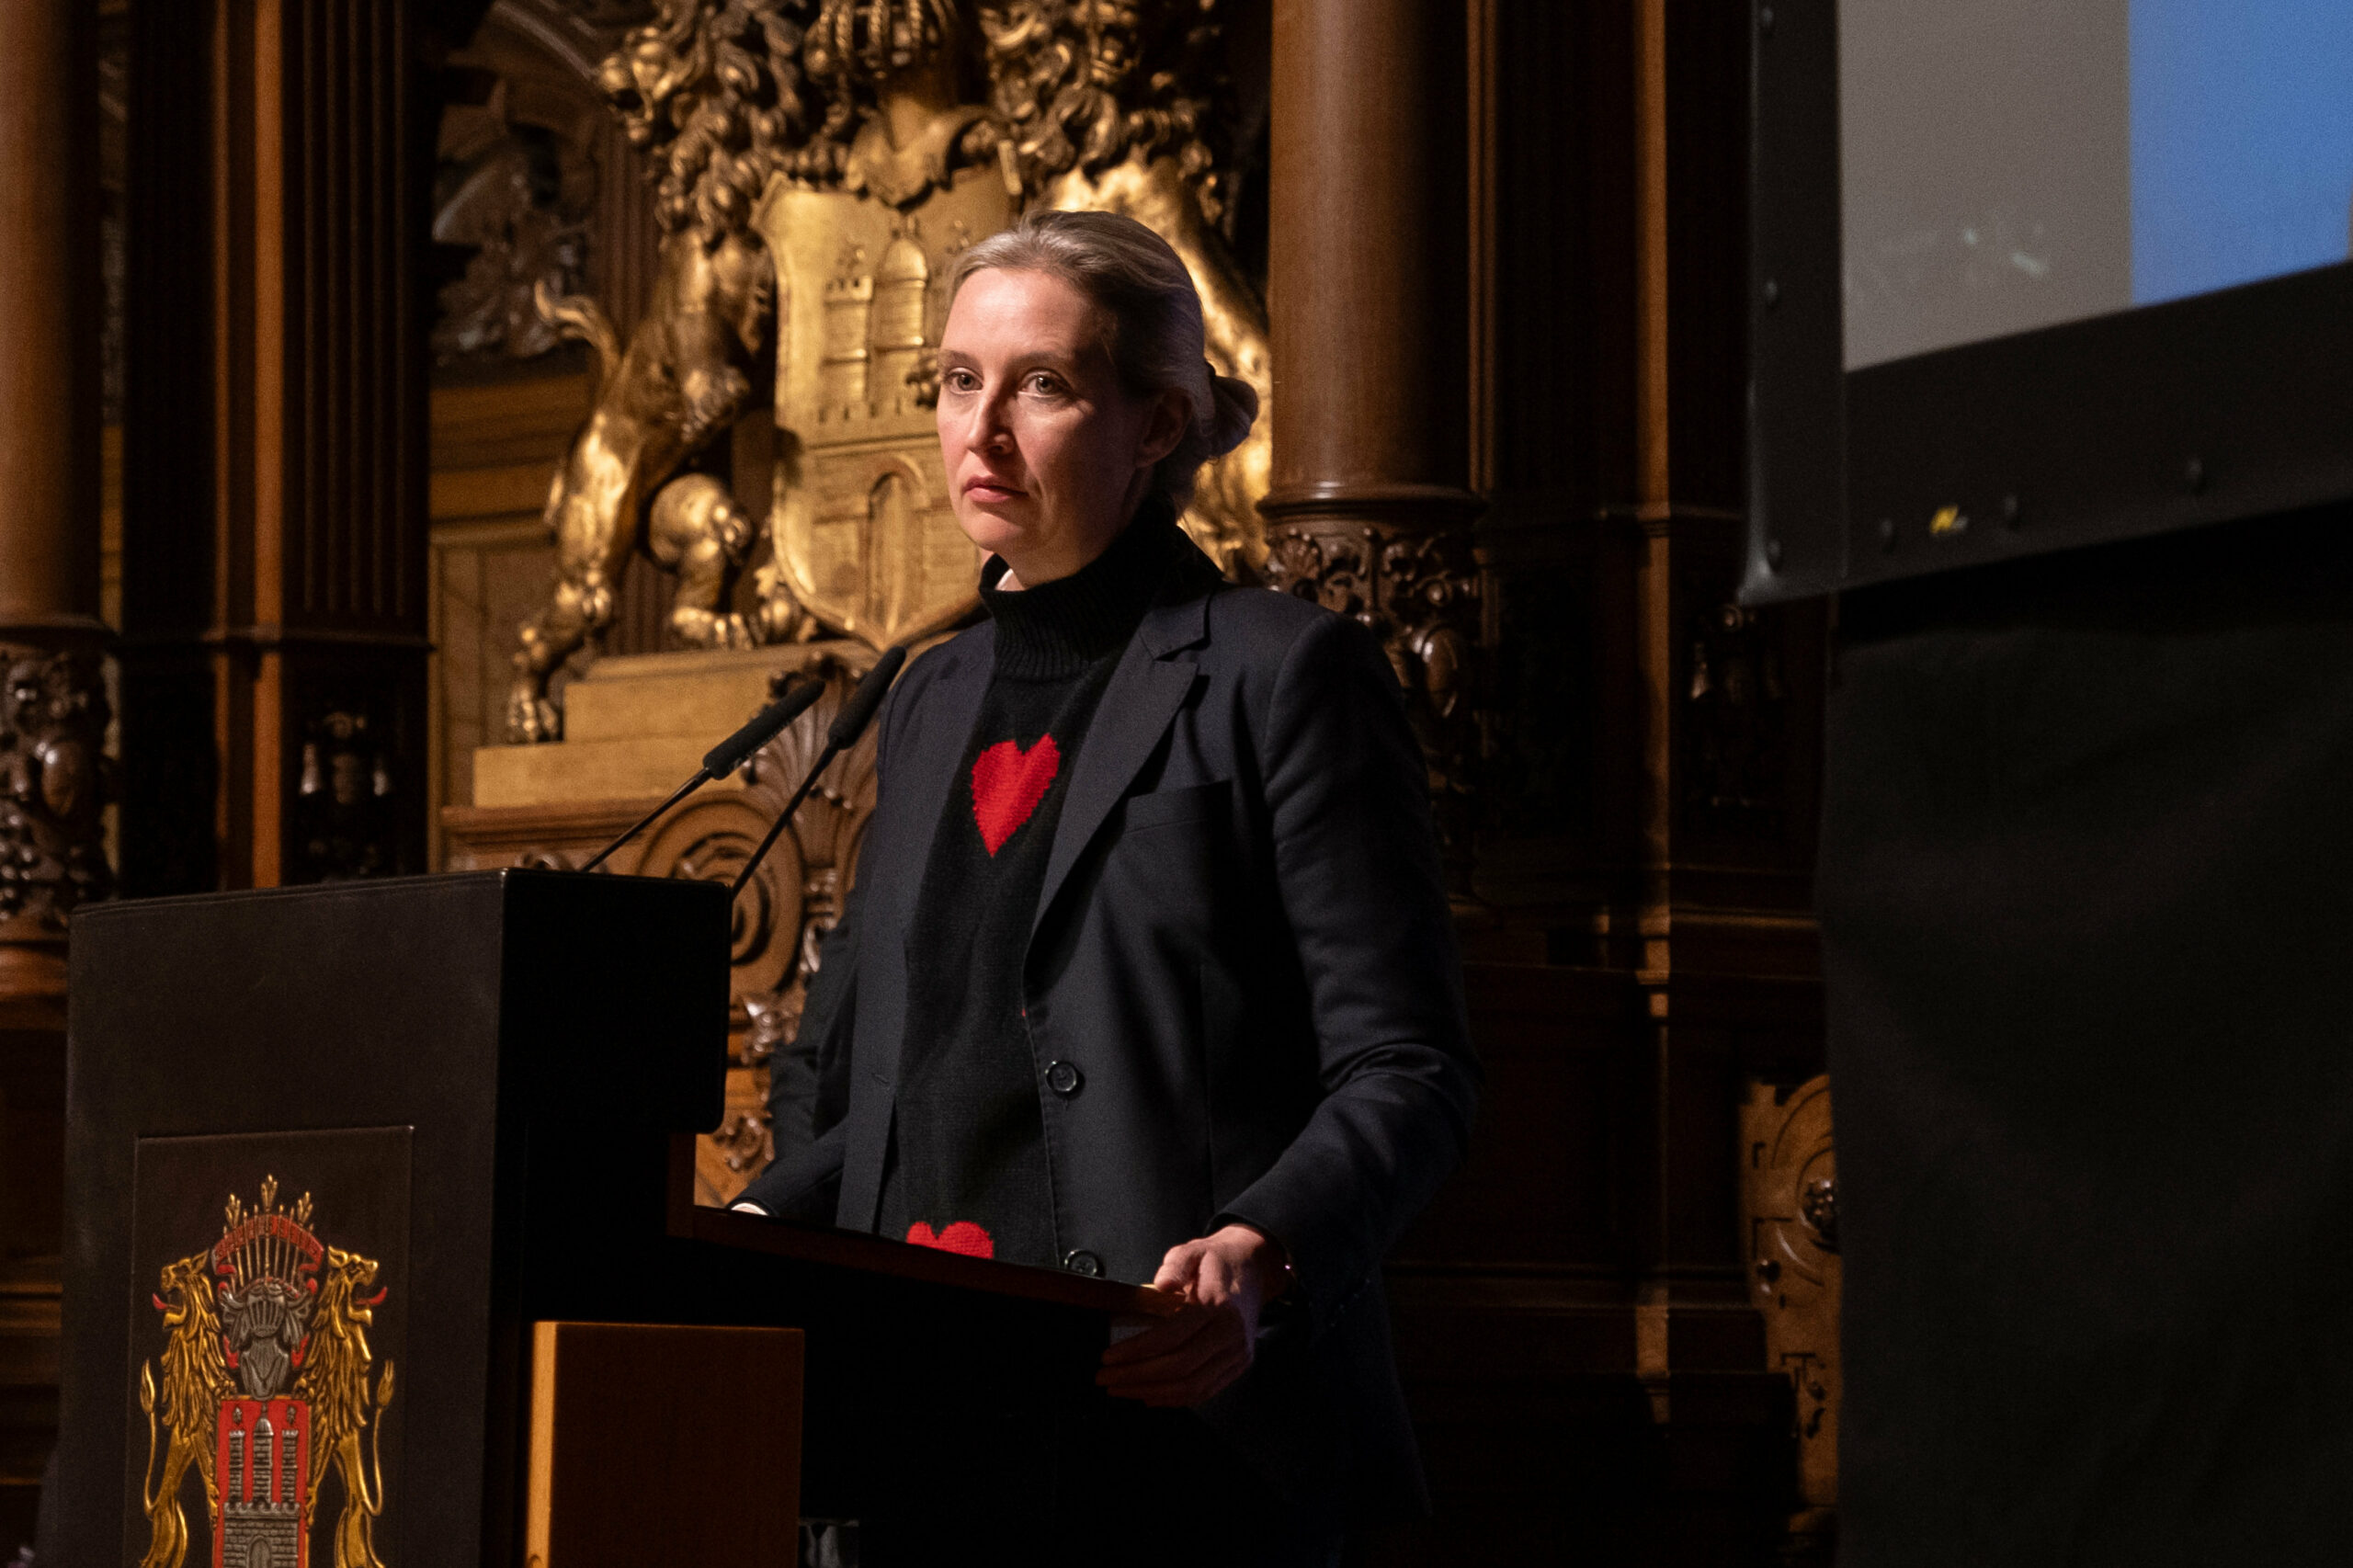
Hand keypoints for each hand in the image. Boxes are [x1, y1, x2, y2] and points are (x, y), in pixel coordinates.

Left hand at [1096, 1224, 1287, 1407]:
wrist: (1254, 1268)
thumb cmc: (1217, 1261)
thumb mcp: (1193, 1250)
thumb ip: (1175, 1265)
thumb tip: (1161, 1284)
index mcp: (1219, 1305)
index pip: (1172, 1336)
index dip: (1137, 1350)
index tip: (1109, 1357)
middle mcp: (1231, 1334)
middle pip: (1179, 1367)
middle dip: (1136, 1376)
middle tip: (1105, 1377)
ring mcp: (1237, 1353)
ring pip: (1191, 1387)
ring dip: (1151, 1392)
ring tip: (1121, 1389)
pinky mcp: (1238, 1365)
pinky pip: (1204, 1391)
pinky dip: (1174, 1399)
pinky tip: (1149, 1395)